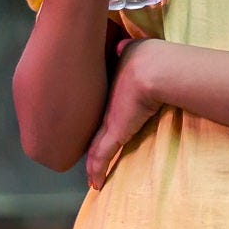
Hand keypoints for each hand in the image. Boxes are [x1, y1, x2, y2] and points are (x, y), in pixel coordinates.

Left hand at [86, 40, 164, 188]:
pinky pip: (102, 157)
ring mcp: (107, 120)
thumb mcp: (132, 50)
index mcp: (106, 88)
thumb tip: (122, 44)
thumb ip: (126, 51)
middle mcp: (102, 106)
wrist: (150, 68)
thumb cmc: (147, 57)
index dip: (88, 117)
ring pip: (94, 147)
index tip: (82, 123)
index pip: (94, 108)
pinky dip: (98, 171)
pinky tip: (95, 184)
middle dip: (84, 141)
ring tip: (89, 176)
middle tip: (78, 152)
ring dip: (91, 163)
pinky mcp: (115, 133)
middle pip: (89, 129)